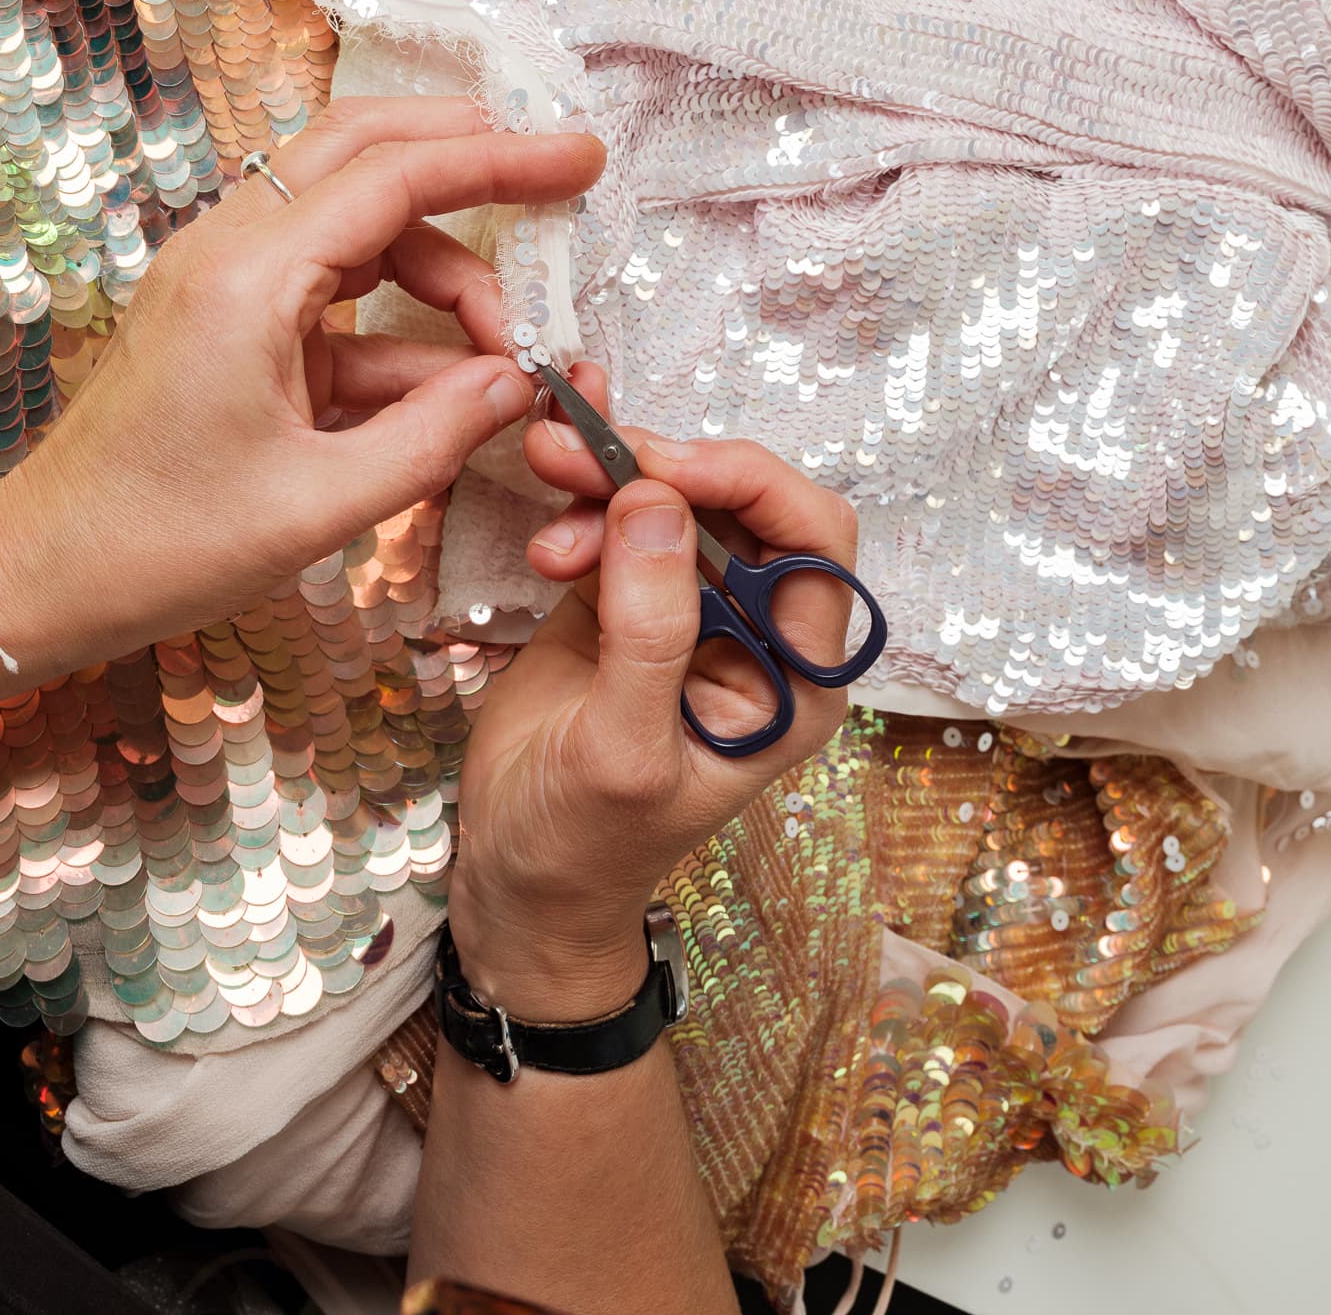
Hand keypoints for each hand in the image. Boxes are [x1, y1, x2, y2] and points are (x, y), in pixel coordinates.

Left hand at [0, 100, 603, 673]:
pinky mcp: (227, 320)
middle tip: (561, 174)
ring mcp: (224, 280)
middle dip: (470, 155)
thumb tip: (520, 382)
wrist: (40, 576)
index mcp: (246, 277)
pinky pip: (334, 289)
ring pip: (357, 221)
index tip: (579, 157)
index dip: (499, 160)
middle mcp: (229, 252)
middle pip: (364, 150)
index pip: (393, 175)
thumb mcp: (320, 505)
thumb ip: (434, 435)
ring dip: (443, 267)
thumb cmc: (159, 547)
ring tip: (510, 353)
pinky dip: (401, 322)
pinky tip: (455, 384)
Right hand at [446, 364, 859, 1020]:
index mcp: (796, 676)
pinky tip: (546, 525)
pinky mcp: (630, 597)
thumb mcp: (622, 750)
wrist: (517, 882)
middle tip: (570, 449)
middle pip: (741, 501)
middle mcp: (760, 631)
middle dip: (661, 464)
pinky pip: (623, 516)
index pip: (812, 538)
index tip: (656, 466)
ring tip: (544, 469)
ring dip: (610, 474)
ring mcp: (693, 609)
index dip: (747, 482)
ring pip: (676, 498)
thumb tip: (658, 500)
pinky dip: (585, 498)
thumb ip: (650, 630)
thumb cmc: (585, 844)